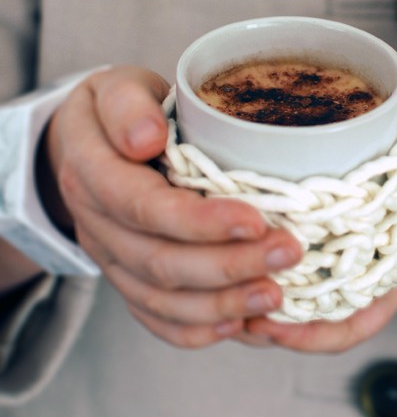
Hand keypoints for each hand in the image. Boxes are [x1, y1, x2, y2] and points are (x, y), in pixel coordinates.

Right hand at [38, 66, 302, 347]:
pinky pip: (157, 319)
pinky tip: (241, 325)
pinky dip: (199, 329)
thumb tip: (146, 138)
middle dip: (228, 266)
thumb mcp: (117, 87)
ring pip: (161, 301)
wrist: (88, 145)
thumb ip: (127, 105)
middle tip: (289, 253)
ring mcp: (112, 260)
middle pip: (160, 262)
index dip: (199, 221)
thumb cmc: (120, 110)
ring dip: (222, 304)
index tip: (255, 220)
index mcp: (92, 173)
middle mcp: (98, 226)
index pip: (145, 207)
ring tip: (278, 296)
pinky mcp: (128, 281)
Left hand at [243, 114, 396, 352]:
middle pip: (311, 316)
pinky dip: (262, 252)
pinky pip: (290, 247)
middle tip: (227, 308)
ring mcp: (340, 248)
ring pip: (294, 287)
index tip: (273, 330)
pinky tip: (234, 241)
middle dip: (270, 322)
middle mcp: (358, 270)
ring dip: (257, 291)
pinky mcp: (324, 221)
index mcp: (389, 278)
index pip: (349, 325)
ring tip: (218, 280)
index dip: (312, 337)